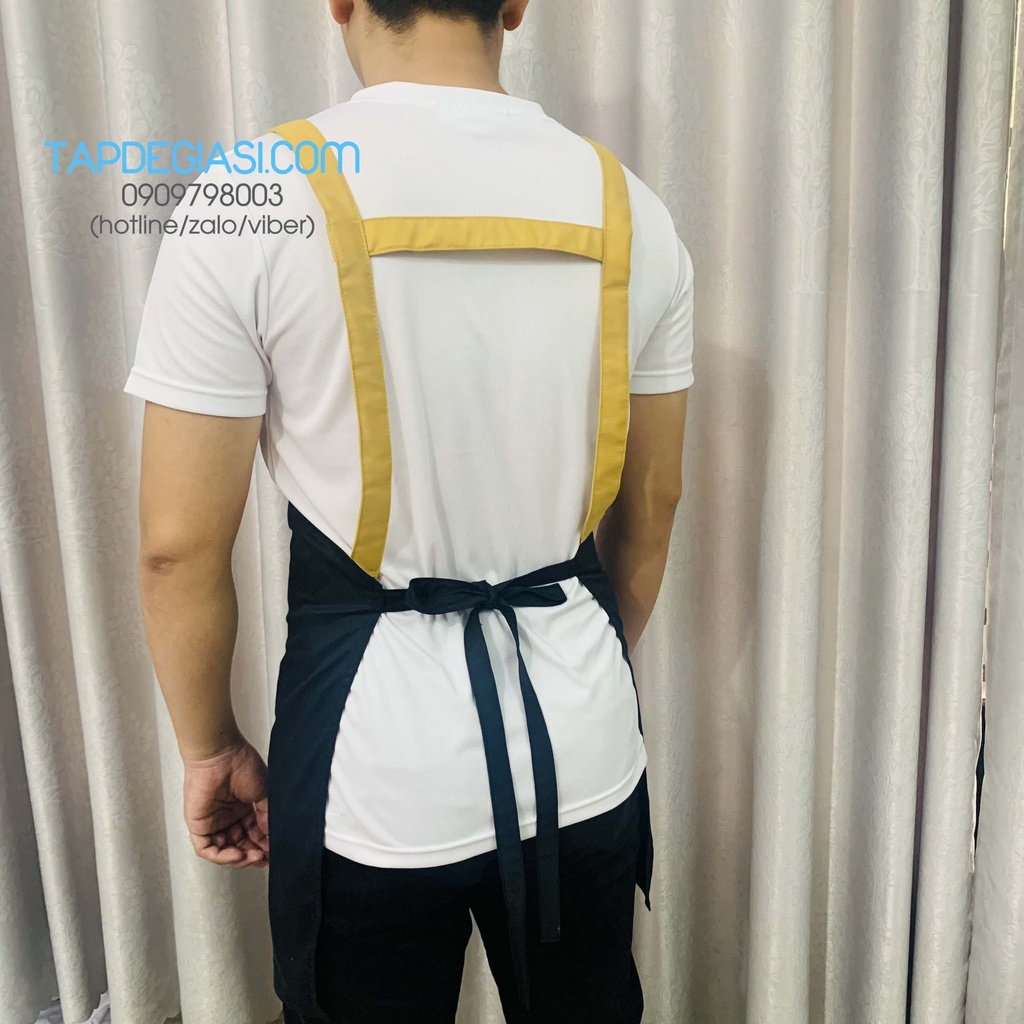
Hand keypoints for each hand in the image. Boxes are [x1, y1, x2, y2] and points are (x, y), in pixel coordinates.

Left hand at [183, 738, 269, 867]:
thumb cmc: (241, 764)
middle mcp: (227, 817)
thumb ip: (266, 815)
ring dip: (239, 858)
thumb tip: (272, 835)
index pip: (253, 834)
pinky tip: (237, 854)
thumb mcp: (263, 792)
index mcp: (242, 808)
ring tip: (254, 857)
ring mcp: (213, 823)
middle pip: (240, 845)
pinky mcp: (199, 826)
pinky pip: (207, 849)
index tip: (274, 851)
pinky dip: (222, 856)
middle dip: (253, 855)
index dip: (263, 845)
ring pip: (224, 851)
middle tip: (265, 858)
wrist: (220, 755)